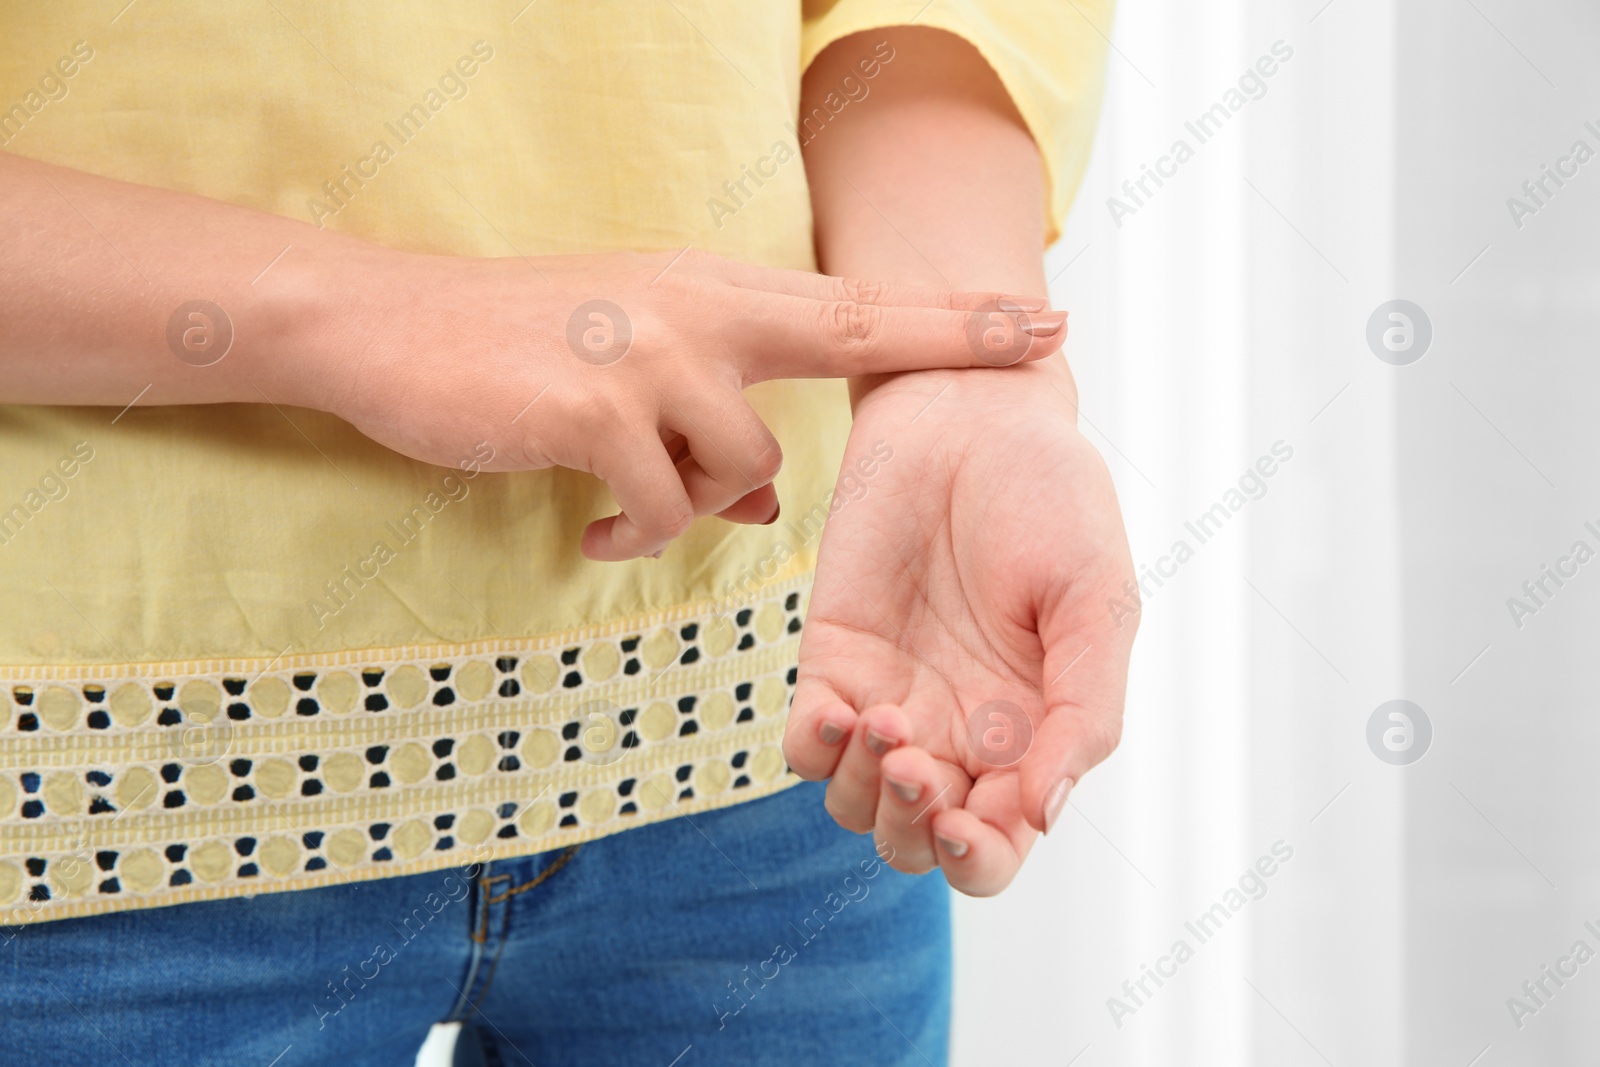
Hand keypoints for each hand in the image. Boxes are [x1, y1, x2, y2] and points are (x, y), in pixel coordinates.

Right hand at [311, 247, 1065, 560]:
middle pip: (856, 328)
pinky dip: (637, 535)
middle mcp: (695, 306)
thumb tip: (760, 507)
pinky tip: (593, 533)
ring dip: (700, 509)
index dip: (948, 315)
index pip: (851, 302)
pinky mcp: (595, 403)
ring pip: (748, 466)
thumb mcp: (627, 373)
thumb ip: (704, 425)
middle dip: (955, 339)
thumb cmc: (516, 350)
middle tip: (1042, 344)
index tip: (1034, 319)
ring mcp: (648, 348)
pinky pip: (665, 505)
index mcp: (709, 290)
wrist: (388, 326)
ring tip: (633, 514)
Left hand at [782, 360, 1135, 894]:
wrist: (972, 412)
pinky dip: (817, 749)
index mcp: (1029, 734)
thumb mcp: (1096, 603)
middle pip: (919, 843)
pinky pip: (806, 742)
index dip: (980, 859)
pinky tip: (841, 711)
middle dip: (916, 832)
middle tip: (919, 767)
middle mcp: (956, 731)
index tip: (970, 822)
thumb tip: (1044, 815)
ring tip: (886, 723)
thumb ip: (1083, 711)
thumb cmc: (1053, 499)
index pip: (997, 845)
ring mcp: (890, 697)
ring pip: (856, 806)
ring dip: (866, 792)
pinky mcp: (833, 656)